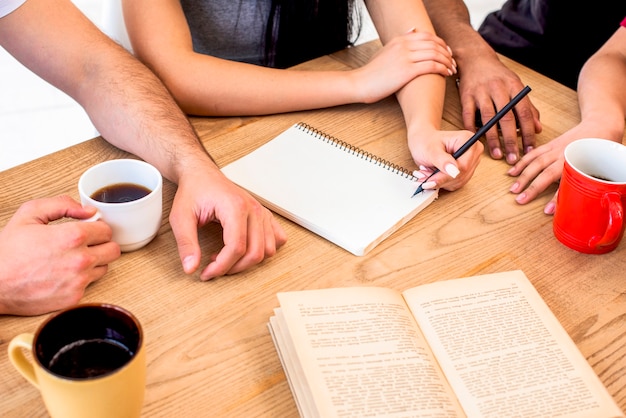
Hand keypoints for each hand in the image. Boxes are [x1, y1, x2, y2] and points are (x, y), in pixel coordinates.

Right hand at [0, 195, 119, 315]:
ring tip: (73, 259)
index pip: (107, 230)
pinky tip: (65, 273)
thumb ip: (62, 205)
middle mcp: (80, 259)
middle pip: (113, 249)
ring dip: (95, 262)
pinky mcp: (75, 297)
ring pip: (105, 267)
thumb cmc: (7, 251)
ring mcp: (79, 280)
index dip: (96, 228)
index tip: (88, 230)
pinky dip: (82, 278)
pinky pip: (91, 284)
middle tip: (86, 244)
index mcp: (73, 236)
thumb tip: (88, 210)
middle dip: (101, 244)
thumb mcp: (29, 214)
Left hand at [168, 167, 286, 280]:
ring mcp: (261, 212)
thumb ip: (186, 244)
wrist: (202, 175)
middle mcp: (253, 210)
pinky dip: (265, 250)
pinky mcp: (264, 215)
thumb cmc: (194, 191)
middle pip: (255, 253)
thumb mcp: (181, 217)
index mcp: (235, 207)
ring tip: (226, 256)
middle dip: (234, 268)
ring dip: (248, 261)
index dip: (221, 267)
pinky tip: (246, 249)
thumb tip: (191, 268)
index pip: (237, 248)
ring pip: (268, 250)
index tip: (206, 273)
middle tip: (214, 268)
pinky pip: (278, 239)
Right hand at [353, 30, 456, 103]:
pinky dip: (442, 68)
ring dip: (447, 62)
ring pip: (435, 54)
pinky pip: (431, 66)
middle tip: (453, 61)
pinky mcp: (407, 71)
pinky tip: (446, 73)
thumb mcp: (386, 51)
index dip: (440, 43)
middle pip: (434, 44)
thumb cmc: (372, 72)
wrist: (360, 83)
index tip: (446, 52)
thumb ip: (400, 43)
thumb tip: (413, 31)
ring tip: (452, 69)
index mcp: (399, 39)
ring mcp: (405, 57)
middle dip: (447, 52)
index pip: (427, 36)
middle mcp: (404, 45)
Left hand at [409, 128, 482, 190]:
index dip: (447, 176)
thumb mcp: (431, 150)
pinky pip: (456, 184)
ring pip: (459, 181)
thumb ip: (442, 160)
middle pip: (462, 175)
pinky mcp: (466, 171)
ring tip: (427, 173)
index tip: (431, 180)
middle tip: (425, 176)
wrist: (422, 142)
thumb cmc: (426, 141)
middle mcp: (473, 151)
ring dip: (441, 181)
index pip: (464, 166)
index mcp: (467, 140)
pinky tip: (433, 175)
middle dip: (442, 179)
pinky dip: (443, 183)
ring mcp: (471, 162)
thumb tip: (454, 171)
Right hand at [456, 52, 541, 163]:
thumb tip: (537, 129)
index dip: (528, 133)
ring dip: (493, 140)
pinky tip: (476, 142)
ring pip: (489, 120)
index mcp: (514, 87)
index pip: (524, 113)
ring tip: (497, 155)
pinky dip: (472, 130)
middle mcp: (499, 89)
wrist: (476, 59)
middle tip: (514, 158)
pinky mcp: (466, 96)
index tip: (529, 150)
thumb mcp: (516, 88)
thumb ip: (528, 108)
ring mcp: (481, 92)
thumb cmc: (498, 76)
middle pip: (507, 119)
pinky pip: (468, 117)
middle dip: (510, 141)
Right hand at [507, 122, 622, 213]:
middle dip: (530, 186)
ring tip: (513, 186)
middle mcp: (564, 155)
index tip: (547, 210)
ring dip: (523, 174)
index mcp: (576, 163)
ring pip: (536, 162)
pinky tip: (514, 169)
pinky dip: (523, 161)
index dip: (555, 198)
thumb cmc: (599, 148)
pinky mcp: (551, 144)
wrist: (599, 125)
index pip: (564, 184)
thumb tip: (574, 201)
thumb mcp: (596, 167)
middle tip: (518, 198)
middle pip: (544, 172)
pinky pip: (534, 153)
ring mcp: (556, 149)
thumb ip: (582, 184)